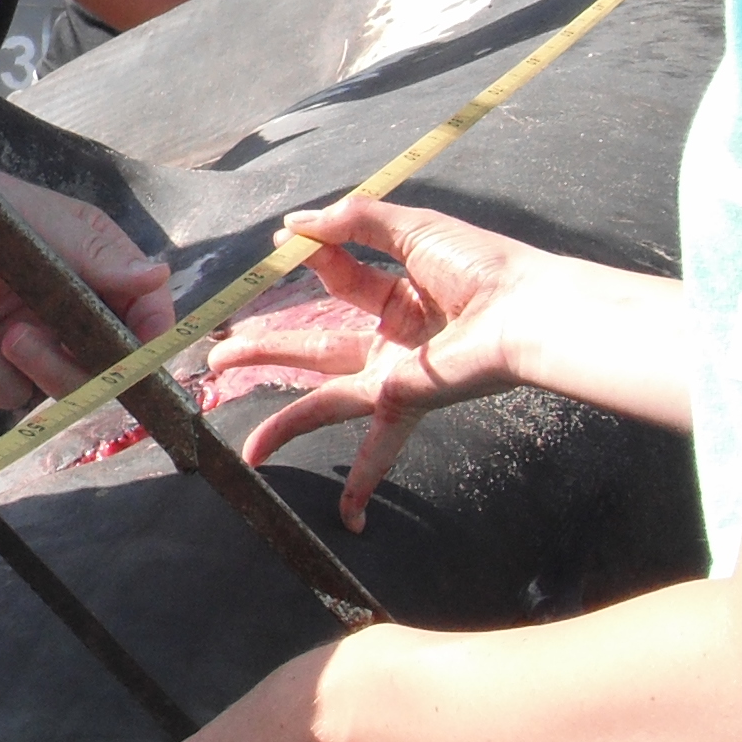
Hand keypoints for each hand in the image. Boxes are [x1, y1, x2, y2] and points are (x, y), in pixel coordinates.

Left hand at [0, 178, 173, 409]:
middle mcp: (61, 299)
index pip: (140, 307)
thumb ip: (96, 258)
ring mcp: (23, 331)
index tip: (138, 349)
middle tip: (40, 339)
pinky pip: (5, 390)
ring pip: (57, 383)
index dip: (148, 333)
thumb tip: (159, 276)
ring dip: (36, 367)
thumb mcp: (31, 225)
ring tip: (7, 336)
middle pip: (102, 358)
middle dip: (79, 361)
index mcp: (87, 257)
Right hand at [228, 201, 547, 526]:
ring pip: (325, 401)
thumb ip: (352, 223)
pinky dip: (363, 484)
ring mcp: (395, 374)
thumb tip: (293, 227)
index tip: (282, 244)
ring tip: (248, 448)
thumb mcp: (410, 228)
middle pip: (311, 348)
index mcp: (397, 293)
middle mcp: (391, 338)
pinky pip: (379, 447)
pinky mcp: (404, 400)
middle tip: (217, 355)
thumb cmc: (481, 265)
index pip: (336, 278)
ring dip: (286, 424)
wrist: (524, 308)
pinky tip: (349, 519)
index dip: (307, 258)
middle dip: (264, 350)